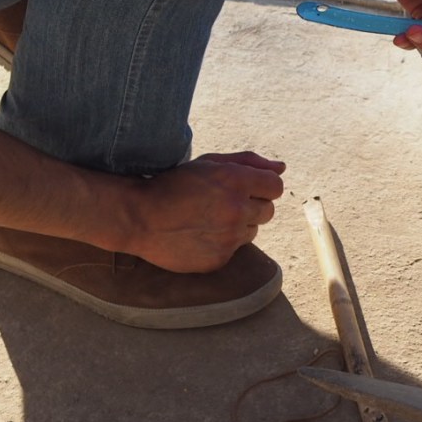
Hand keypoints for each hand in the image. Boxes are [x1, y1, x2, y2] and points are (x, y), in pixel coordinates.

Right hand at [122, 152, 284, 271]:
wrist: (139, 217)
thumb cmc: (177, 184)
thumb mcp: (211, 163)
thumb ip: (250, 162)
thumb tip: (282, 168)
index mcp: (237, 181)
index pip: (276, 187)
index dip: (263, 186)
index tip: (247, 188)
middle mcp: (236, 210)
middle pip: (268, 210)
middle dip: (253, 205)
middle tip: (224, 203)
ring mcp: (228, 237)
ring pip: (253, 230)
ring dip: (240, 225)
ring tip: (210, 219)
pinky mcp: (219, 259)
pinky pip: (236, 249)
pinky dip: (224, 243)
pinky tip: (202, 235)